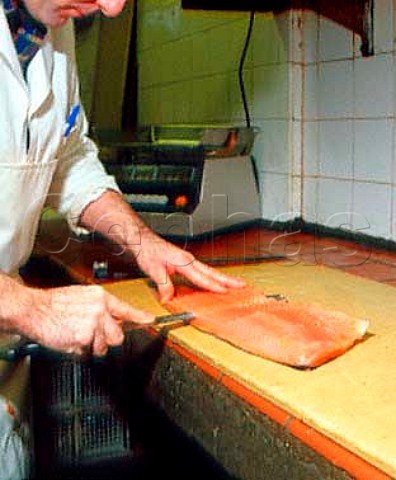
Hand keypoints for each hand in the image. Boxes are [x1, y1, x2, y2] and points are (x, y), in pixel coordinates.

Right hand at [20, 285, 154, 355]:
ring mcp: (94, 323)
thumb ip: (99, 308)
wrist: (33, 308)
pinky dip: (79, 350)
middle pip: (118, 335)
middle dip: (107, 340)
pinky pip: (88, 352)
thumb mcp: (81, 298)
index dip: (140, 317)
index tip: (151, 320)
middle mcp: (101, 309)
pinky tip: (69, 339)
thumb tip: (112, 318)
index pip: (126, 309)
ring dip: (91, 346)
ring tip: (75, 335)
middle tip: (92, 337)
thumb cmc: (53, 304)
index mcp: (100, 297)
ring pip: (103, 346)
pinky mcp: (85, 337)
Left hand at [133, 230, 245, 302]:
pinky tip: (217, 281)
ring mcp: (189, 260)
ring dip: (224, 277)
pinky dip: (214, 276)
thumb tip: (169, 298)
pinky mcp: (187, 262)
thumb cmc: (148, 251)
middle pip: (212, 271)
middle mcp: (189, 260)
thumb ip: (163, 285)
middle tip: (242, 284)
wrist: (143, 240)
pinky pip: (204, 270)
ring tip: (236, 283)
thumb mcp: (152, 270)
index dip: (213, 285)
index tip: (224, 291)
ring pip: (210, 270)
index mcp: (183, 261)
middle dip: (228, 279)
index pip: (201, 276)